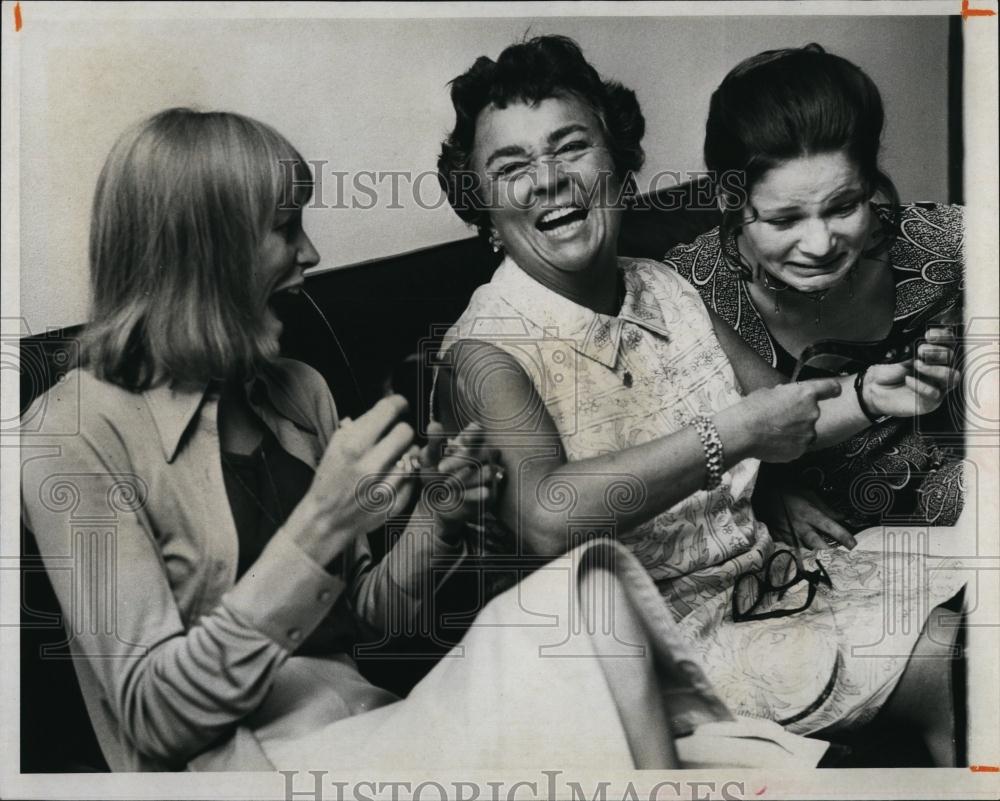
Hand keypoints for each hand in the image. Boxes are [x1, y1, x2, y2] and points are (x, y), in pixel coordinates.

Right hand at [291, 395, 417, 562]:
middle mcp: (371, 464)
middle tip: (393, 436)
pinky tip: (391, 476)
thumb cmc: (330, 479)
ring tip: (392, 458)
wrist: (326, 519)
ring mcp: (385, 486)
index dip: (398, 403)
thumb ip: (361, 425)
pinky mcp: (396, 502)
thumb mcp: (336, 445)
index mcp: (353, 445)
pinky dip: (405, 474)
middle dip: (400, 430)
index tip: (400, 405)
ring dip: (406, 452)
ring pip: (414, 454)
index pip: (389, 411)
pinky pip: (413, 477)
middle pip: (406, 431)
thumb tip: (388, 406)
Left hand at [418, 421, 502, 532]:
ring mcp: (490, 474)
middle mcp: (484, 455)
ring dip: (464, 478)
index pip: (478, 431)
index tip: (460, 440)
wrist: (435, 504)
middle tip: (441, 468)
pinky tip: (458, 495)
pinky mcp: (492, 494)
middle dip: (461, 460)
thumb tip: (434, 425)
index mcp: (470, 442)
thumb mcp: (429, 459)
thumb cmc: (434, 475)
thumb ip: (433, 443)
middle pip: (485, 450)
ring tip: (446, 485)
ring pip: (488, 471)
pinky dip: (471, 494)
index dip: (473, 434)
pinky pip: (488, 492)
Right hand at [716, 378, 842, 462]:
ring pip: (805, 432)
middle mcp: (813, 413)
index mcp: (805, 394)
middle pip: (812, 413)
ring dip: (794, 431)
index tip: (835, 391)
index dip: (832, 389)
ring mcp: (808, 434)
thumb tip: (786, 400)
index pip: (830, 388)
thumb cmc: (752, 409)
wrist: (742, 432)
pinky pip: (797, 446)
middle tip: (779, 418)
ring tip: (773, 432)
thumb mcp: (769, 393)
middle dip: (800, 415)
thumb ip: (785, 396)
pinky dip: (788, 445)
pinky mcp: (801, 450)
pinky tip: (772, 442)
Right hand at [756, 485, 856, 549]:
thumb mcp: (808, 493)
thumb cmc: (785, 489)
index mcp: (809, 513)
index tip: (853, 544)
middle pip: (818, 544)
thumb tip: (842, 517)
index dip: (843, 536)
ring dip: (813, 546)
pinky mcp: (777, 536)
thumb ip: (825, 507)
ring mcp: (787, 533)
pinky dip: (798, 542)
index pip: (830, 527)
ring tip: (819, 542)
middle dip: (829, 549)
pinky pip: (791, 544)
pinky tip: (800, 538)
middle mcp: (799, 525)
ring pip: (805, 546)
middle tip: (836, 549)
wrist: (759, 491)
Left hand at [864, 328, 960, 418]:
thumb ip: (912, 351)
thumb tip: (923, 347)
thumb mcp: (897, 356)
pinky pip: (934, 394)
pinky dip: (922, 386)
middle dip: (937, 352)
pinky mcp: (930, 401)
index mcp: (931, 354)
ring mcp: (936, 385)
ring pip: (952, 377)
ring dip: (936, 369)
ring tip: (917, 365)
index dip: (943, 336)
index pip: (947, 342)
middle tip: (920, 351)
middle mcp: (937, 369)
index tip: (929, 335)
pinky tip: (909, 380)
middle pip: (951, 357)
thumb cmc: (887, 371)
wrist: (873, 388)